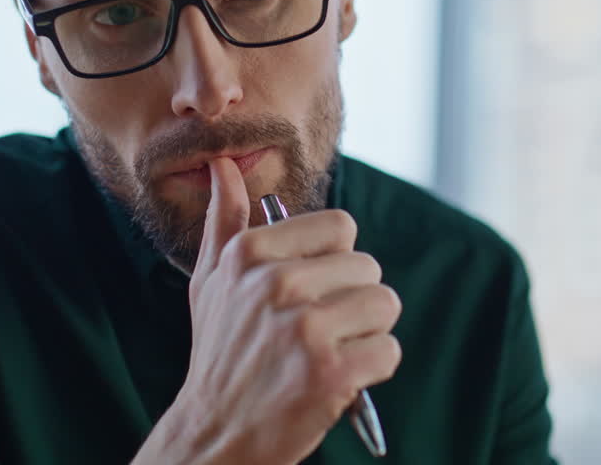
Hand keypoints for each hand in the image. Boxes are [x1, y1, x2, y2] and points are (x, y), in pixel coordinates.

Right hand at [134, 156, 401, 464]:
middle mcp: (276, 283)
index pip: (341, 227)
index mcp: (250, 253)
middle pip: (369, 267)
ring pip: (385, 305)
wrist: (215, 435)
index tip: (313, 289)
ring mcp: (303, 329)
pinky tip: (341, 379)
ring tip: (332, 352)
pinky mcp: (329, 373)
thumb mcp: (210, 282)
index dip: (336, 261)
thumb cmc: (220, 354)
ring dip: (368, 333)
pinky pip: (390, 350)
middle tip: (322, 331)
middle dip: (355, 300)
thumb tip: (223, 164)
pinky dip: (374, 369)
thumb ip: (224, 220)